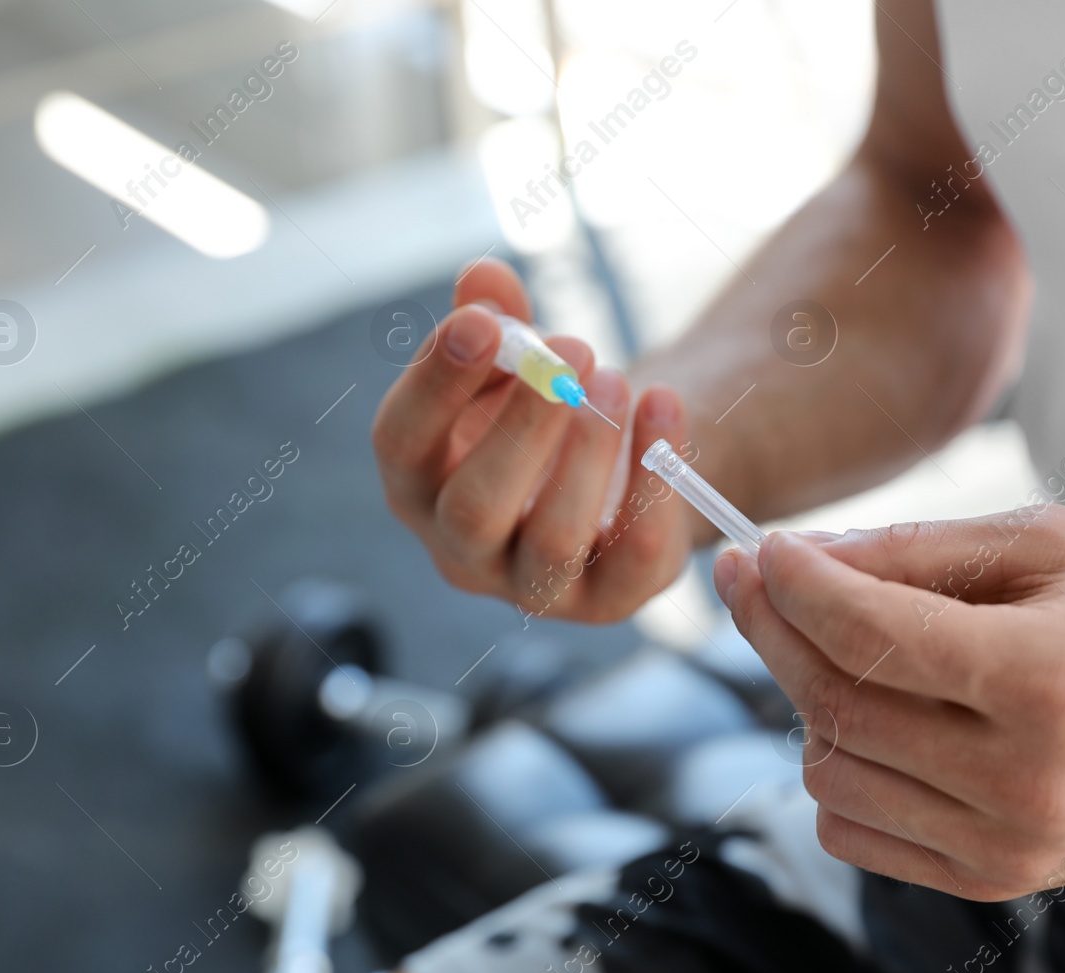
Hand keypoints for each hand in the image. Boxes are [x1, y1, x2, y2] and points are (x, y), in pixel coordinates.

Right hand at [373, 259, 693, 622]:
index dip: (434, 384)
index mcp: (417, 486)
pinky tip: (664, 404)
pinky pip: (635, 552)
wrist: (620, 472)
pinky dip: (655, 475)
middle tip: (573, 347)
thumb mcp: (511, 363)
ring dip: (589, 452)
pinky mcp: (608, 600)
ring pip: (553, 539)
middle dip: (523, 424)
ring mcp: (534, 586)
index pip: (400, 444)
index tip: (481, 323)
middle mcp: (461, 549)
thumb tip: (485, 279)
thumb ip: (494, 321)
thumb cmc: (540, 413)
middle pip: (473, 506)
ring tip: (616, 377)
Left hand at [714, 505, 1064, 898]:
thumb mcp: (1050, 546)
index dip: (796, 586)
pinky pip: (850, 828)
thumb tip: (801, 560)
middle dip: (776, 629)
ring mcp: (1007, 847)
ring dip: (812, 699)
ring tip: (853, 651)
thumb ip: (916, 550)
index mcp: (1051, 682)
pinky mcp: (989, 883)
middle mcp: (1026, 781)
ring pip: (828, 770)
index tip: (761, 549)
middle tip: (754, 578)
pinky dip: (841, 767)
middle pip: (836, 703)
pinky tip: (881, 720)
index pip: (871, 635)